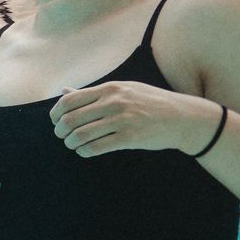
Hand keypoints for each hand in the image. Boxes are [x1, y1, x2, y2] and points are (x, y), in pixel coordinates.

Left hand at [49, 82, 218, 156]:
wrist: (183, 117)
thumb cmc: (150, 102)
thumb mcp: (123, 90)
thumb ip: (93, 93)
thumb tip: (64, 92)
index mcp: (110, 88)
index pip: (70, 101)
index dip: (56, 114)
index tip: (56, 122)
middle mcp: (114, 102)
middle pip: (71, 119)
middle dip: (61, 131)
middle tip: (62, 136)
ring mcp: (122, 120)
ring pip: (80, 135)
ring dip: (71, 143)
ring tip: (73, 144)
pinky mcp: (130, 138)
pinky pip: (96, 147)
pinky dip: (84, 151)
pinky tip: (85, 151)